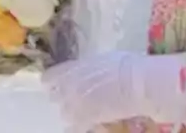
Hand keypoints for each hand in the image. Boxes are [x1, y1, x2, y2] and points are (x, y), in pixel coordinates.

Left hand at [42, 51, 185, 131]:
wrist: (136, 83)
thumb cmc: (125, 65)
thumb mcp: (102, 59)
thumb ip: (87, 67)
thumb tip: (85, 71)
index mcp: (70, 70)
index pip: (49, 77)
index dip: (53, 80)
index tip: (57, 82)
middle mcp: (67, 88)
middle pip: (55, 96)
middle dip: (64, 96)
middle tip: (76, 95)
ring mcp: (75, 106)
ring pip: (65, 113)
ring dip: (72, 111)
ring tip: (85, 110)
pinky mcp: (86, 120)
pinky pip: (75, 126)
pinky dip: (80, 125)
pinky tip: (88, 123)